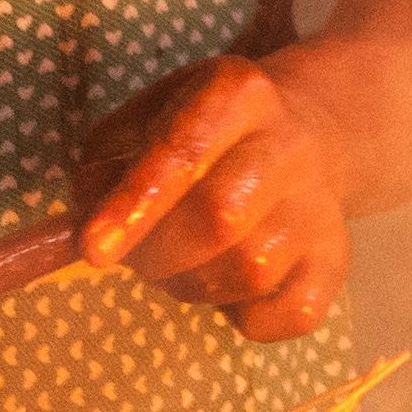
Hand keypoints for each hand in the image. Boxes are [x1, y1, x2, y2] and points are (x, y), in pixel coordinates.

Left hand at [74, 55, 351, 341]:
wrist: (311, 131)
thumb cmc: (207, 130)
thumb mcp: (150, 116)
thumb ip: (105, 165)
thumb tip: (75, 225)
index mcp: (237, 94)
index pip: (184, 149)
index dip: (134, 203)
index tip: (91, 250)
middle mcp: (288, 145)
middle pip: (220, 216)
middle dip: (156, 252)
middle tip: (130, 255)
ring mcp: (321, 207)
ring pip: (249, 271)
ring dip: (190, 285)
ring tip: (179, 262)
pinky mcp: (336, 262)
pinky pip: (287, 314)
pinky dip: (244, 317)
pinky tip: (229, 286)